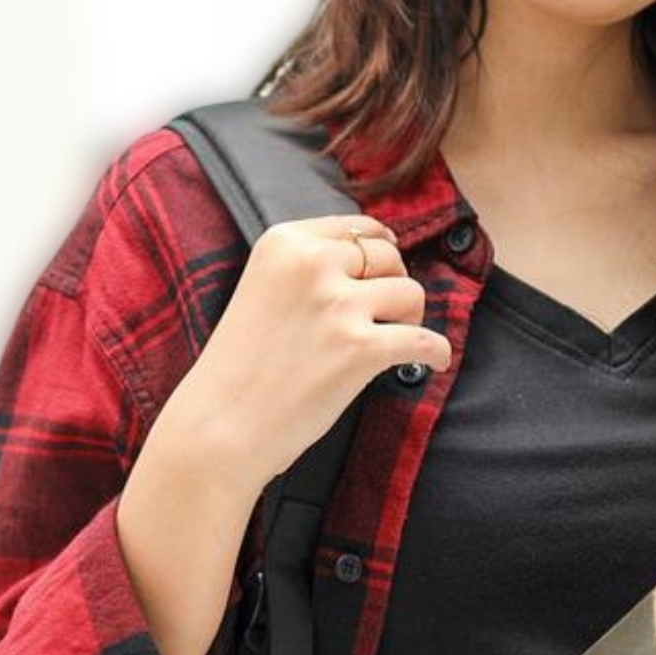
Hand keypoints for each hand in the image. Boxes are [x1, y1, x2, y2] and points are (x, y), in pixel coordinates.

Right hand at [166, 215, 452, 493]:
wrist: (219, 427)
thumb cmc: (240, 367)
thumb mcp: (264, 289)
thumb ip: (309, 268)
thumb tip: (379, 254)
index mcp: (284, 242)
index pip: (357, 228)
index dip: (378, 251)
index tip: (383, 271)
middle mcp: (312, 264)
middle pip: (388, 257)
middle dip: (392, 285)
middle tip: (382, 317)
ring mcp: (337, 305)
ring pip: (411, 293)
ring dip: (410, 319)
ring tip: (391, 342)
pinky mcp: (360, 348)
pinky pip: (425, 340)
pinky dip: (436, 353)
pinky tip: (433, 361)